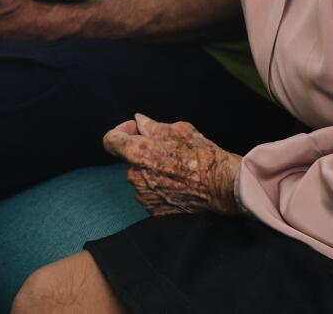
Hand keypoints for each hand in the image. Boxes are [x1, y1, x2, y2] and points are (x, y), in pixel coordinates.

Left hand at [102, 114, 243, 216]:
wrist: (222, 186)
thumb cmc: (202, 155)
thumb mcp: (178, 130)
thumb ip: (152, 126)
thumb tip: (139, 122)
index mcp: (138, 153)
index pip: (110, 140)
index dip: (121, 131)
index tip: (135, 129)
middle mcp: (135, 177)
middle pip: (128, 159)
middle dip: (142, 151)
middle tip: (166, 148)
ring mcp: (144, 196)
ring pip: (139, 177)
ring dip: (150, 170)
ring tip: (175, 166)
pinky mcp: (154, 210)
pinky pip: (149, 193)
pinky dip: (158, 186)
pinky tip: (177, 182)